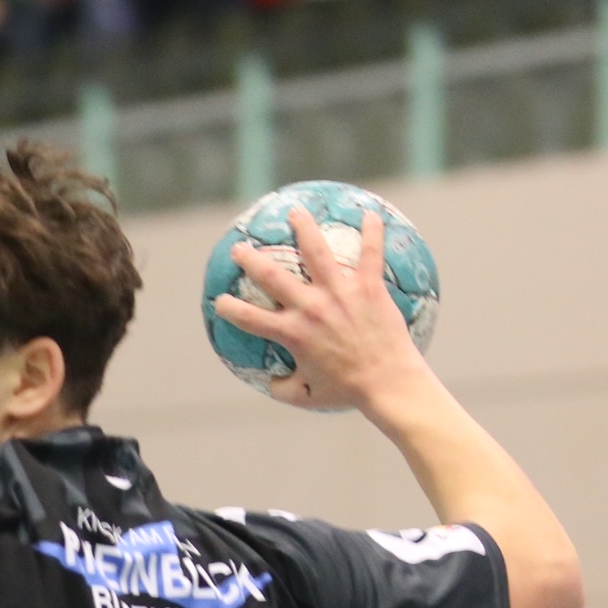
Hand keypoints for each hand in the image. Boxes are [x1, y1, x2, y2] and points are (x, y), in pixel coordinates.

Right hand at [214, 206, 431, 413]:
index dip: (228, 308)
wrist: (388, 382)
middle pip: (272, 276)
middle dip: (251, 259)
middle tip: (240, 248)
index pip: (248, 318)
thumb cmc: (348, 391)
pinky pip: (371, 254)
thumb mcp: (309, 395)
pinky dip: (372, 232)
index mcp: (292, 333)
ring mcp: (339, 293)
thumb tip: (271, 383)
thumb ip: (285, 388)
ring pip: (317, 251)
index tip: (220, 300)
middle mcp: (310, 308)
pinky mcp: (368, 287)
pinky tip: (370, 213)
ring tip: (296, 212)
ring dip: (304, 228)